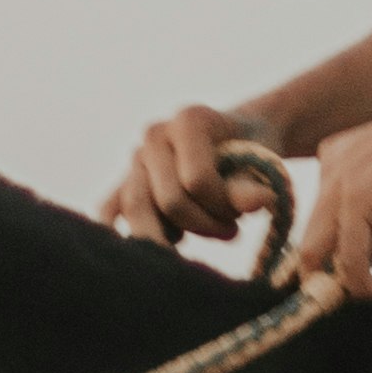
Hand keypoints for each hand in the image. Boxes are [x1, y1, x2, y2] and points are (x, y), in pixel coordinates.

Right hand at [100, 105, 273, 249]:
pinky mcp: (125, 180)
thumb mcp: (261, 165)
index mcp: (189, 121)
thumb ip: (252, 184)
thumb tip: (257, 201)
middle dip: (203, 225)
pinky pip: (110, 206)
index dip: (223, 206)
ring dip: (169, 237)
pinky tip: (141, 251)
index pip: (198, 181)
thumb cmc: (250, 154)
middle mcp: (155, 134)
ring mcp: (137, 157)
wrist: (236, 141)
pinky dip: (120, 232)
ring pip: (136, 208)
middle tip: (229, 231)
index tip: (242, 213)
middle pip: (169, 200)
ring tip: (195, 238)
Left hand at [291, 80, 371, 302]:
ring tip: (371, 291)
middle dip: (326, 276)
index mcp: (334, 156)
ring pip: (318, 252)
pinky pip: (349, 255)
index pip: (316, 221)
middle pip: (308, 240)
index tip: (356, 276)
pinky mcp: (361, 196)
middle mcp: (329, 164)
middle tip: (356, 295)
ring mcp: (341, 179)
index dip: (330, 256)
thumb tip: (368, 244)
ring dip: (343, 283)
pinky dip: (359, 282)